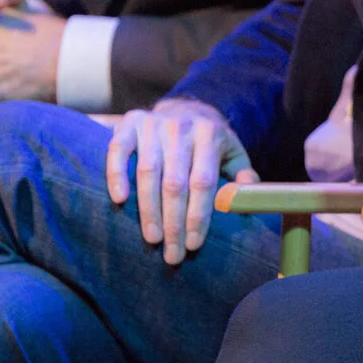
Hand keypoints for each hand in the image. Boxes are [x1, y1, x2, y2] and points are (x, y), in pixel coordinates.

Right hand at [104, 98, 255, 265]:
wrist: (185, 108)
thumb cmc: (210, 141)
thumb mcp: (233, 153)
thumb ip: (242, 175)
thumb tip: (246, 197)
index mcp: (210, 134)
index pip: (203, 181)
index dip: (198, 215)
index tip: (193, 244)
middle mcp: (181, 127)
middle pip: (175, 182)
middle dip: (173, 223)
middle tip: (172, 254)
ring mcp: (154, 123)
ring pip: (148, 171)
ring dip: (148, 209)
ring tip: (152, 239)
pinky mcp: (131, 121)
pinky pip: (118, 149)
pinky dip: (116, 174)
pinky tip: (119, 200)